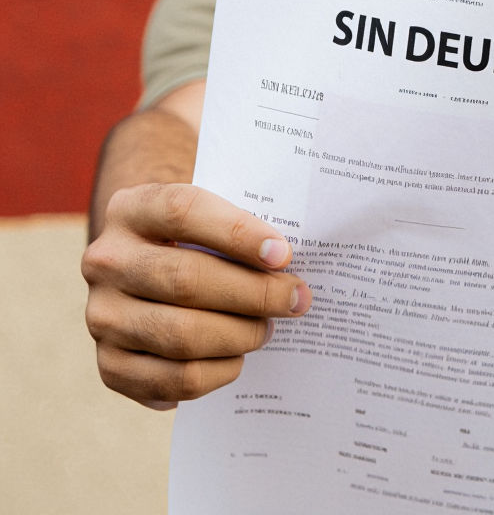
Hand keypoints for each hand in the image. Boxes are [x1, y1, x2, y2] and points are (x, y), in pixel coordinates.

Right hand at [82, 183, 310, 407]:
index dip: (237, 233)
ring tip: (268, 328)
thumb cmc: (191, 239)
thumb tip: (287, 261)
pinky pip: (174, 380)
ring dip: (240, 335)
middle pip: (185, 279)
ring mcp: (102, 317)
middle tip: (295, 298)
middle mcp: (106, 261)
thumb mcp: (204, 214)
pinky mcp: (111, 366)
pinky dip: (217, 372)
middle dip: (253, 293)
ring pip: (181, 335)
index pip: (183, 212)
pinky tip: (237, 357)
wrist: (141, 272)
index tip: (283, 254)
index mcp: (131, 209)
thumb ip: (237, 225)